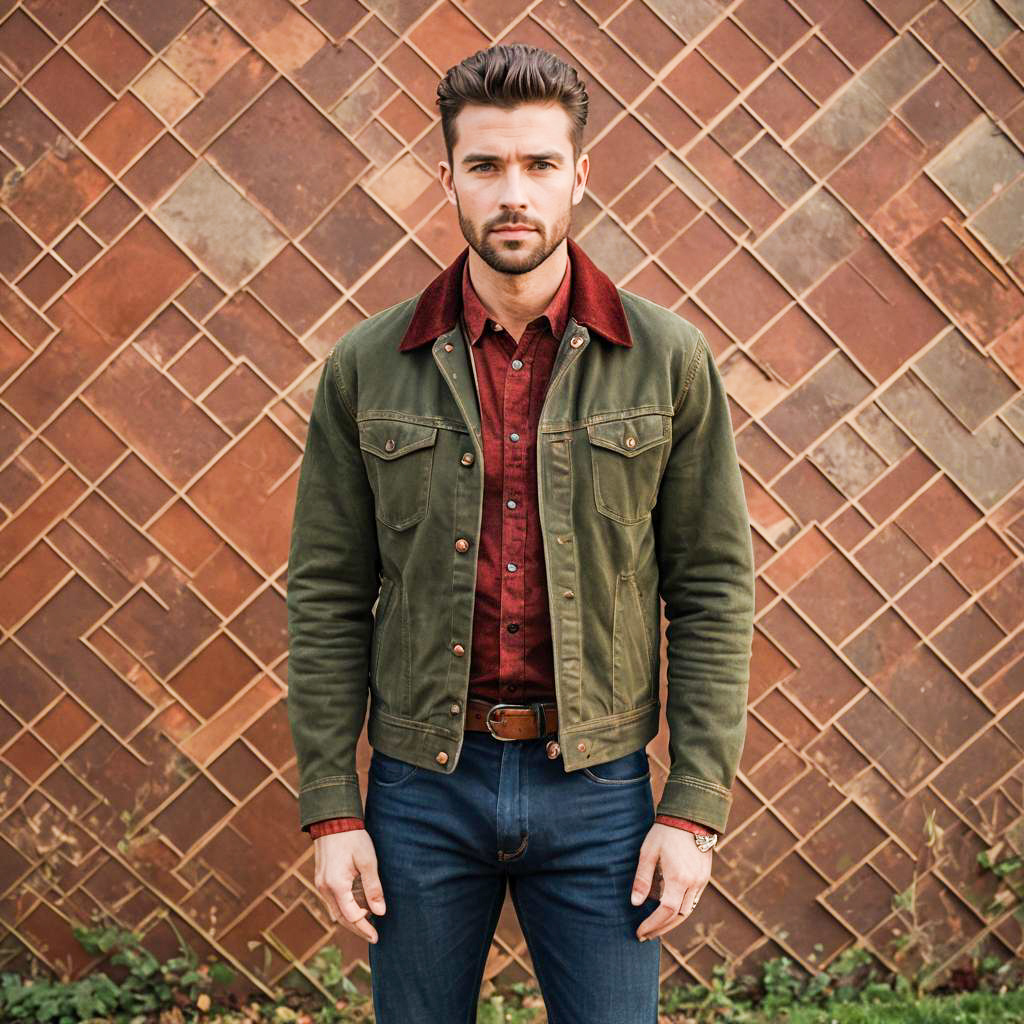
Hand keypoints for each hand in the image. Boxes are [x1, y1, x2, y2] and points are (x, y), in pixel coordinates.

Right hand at [314, 829, 386, 943]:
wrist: (333, 819)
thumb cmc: (352, 838)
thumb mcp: (368, 861)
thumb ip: (373, 888)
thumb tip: (380, 912)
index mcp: (336, 885)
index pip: (351, 916)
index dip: (364, 928)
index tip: (377, 936)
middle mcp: (324, 888)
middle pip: (341, 918)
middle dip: (357, 928)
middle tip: (373, 936)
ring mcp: (321, 883)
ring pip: (336, 910)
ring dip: (351, 918)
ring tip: (369, 923)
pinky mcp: (322, 878)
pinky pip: (333, 899)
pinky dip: (345, 907)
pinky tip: (358, 906)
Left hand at [631, 822, 711, 941]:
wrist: (690, 816)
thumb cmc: (665, 833)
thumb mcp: (648, 853)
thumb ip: (642, 879)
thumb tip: (635, 904)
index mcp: (679, 878)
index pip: (666, 912)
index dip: (652, 925)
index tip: (640, 932)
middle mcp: (693, 883)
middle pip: (678, 917)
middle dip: (660, 928)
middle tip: (645, 935)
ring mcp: (701, 881)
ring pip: (687, 911)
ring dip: (671, 922)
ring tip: (654, 926)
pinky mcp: (704, 877)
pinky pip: (693, 901)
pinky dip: (680, 910)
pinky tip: (667, 910)